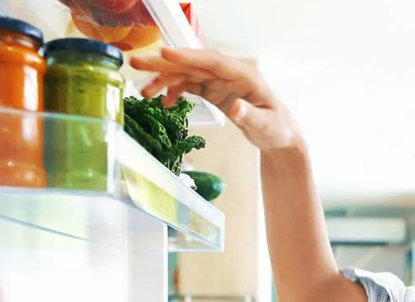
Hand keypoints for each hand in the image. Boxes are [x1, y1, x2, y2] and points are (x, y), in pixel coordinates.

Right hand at [130, 47, 302, 150]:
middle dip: (165, 63)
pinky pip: (189, 86)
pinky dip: (174, 92)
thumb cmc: (277, 128)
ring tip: (143, 91)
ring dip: (164, 80)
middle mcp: (228, 73)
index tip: (165, 54)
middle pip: (193, 64)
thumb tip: (235, 108)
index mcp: (243, 75)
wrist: (277, 135)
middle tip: (137, 62)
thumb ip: (250, 116)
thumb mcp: (267, 126)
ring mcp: (219, 81)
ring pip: (186, 74)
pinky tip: (164, 103)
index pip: (212, 61)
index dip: (188, 57)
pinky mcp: (213, 90)